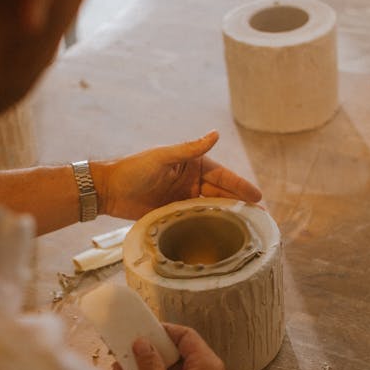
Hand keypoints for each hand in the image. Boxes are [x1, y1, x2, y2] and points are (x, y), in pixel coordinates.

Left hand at [94, 130, 261, 219]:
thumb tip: (216, 134)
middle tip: (261, 217)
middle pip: (222, 195)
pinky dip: (210, 226)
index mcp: (193, 165)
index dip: (241, 187)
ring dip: (228, 217)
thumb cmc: (133, 169)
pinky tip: (222, 235)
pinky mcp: (174, 213)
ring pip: (212, 209)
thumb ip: (189, 149)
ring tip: (247, 229)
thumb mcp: (163, 158)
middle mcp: (192, 181)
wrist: (108, 191)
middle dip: (241, 205)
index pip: (223, 177)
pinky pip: (197, 220)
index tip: (258, 196)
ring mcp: (184, 199)